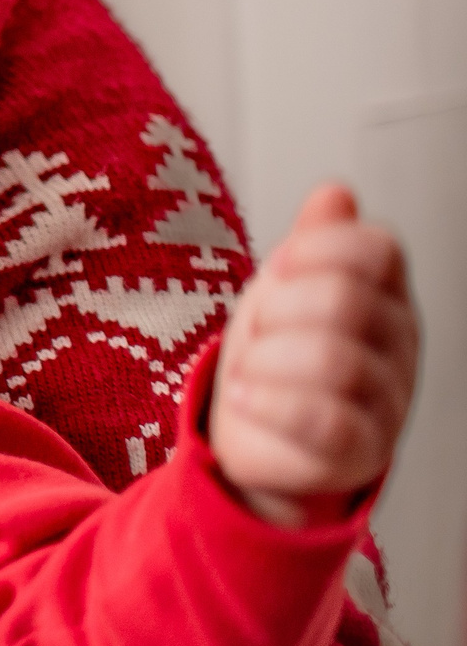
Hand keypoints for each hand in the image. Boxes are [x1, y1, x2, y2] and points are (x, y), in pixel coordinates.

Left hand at [209, 182, 416, 527]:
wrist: (263, 436)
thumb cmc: (279, 355)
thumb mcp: (287, 286)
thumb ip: (314, 242)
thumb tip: (337, 192)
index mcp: (386, 295)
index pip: (375, 247)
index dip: (311, 250)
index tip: (278, 272)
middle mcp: (400, 346)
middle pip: (343, 299)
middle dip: (276, 310)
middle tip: (260, 333)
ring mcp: (388, 401)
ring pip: (330, 359)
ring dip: (264, 361)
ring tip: (250, 373)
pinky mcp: (360, 453)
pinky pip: (322, 420)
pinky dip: (268, 404)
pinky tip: (244, 398)